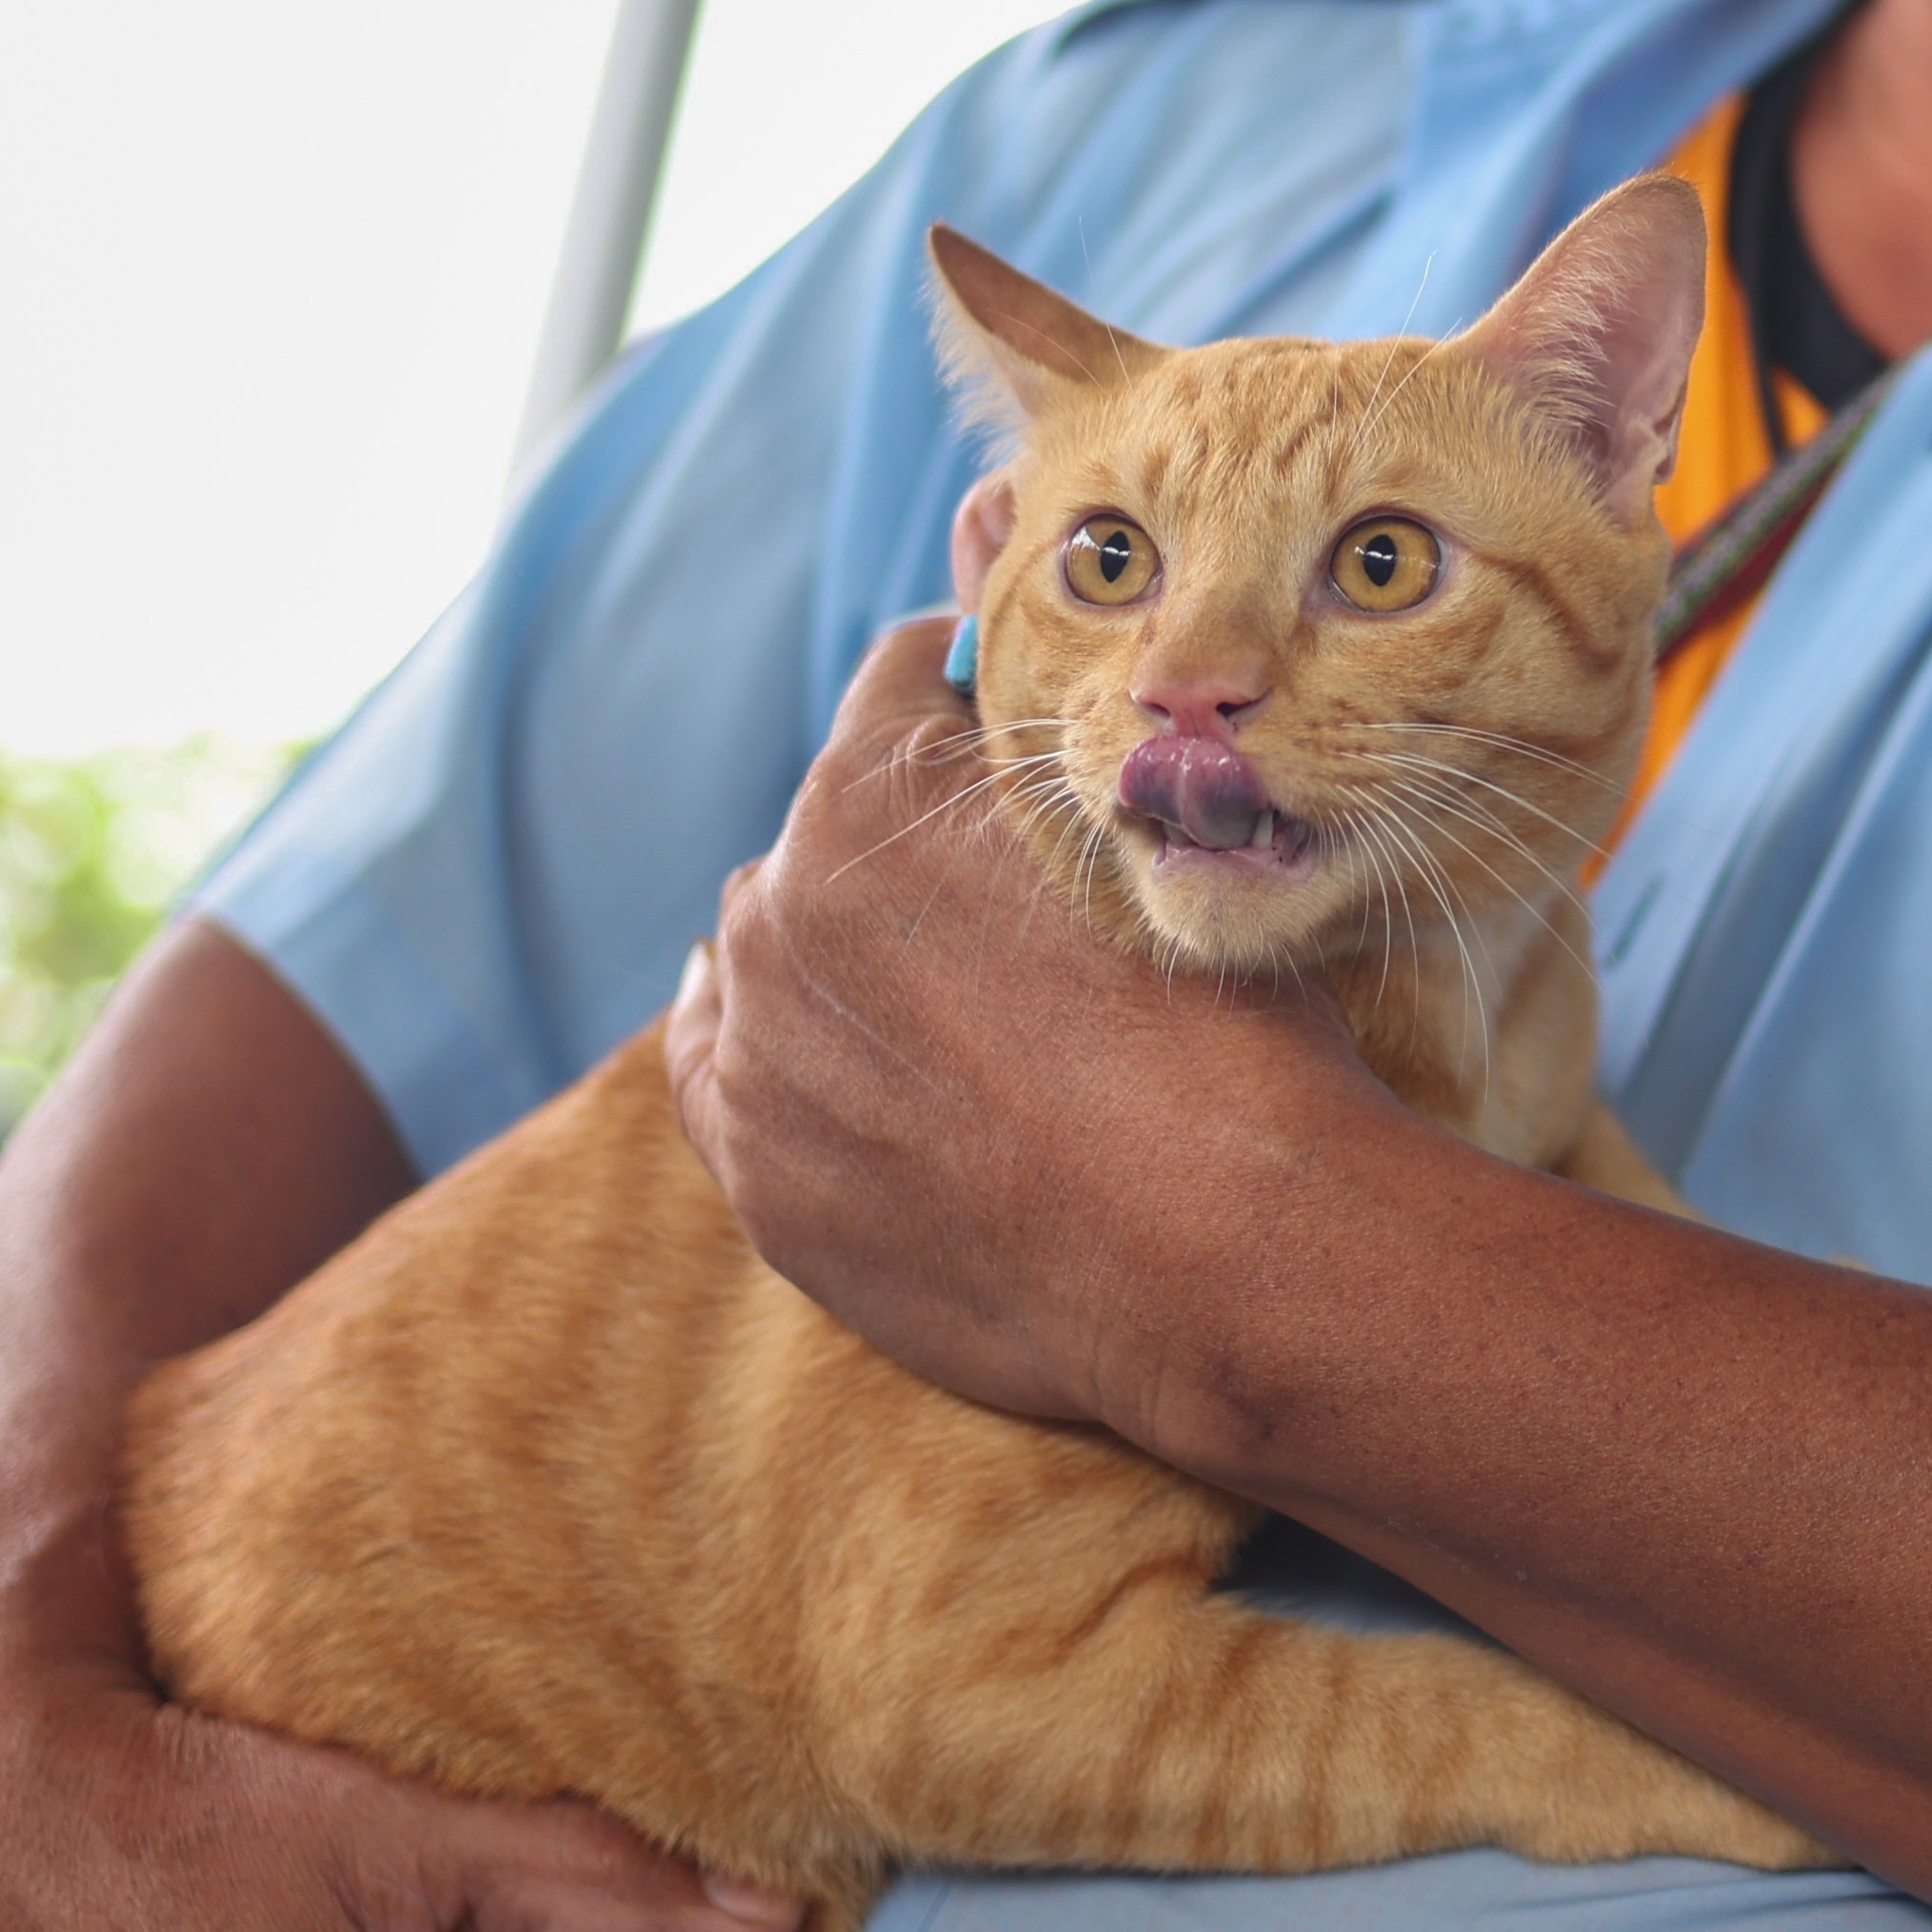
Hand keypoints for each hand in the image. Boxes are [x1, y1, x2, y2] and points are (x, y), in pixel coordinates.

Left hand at [659, 611, 1382, 1443]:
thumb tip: (1020, 722)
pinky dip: (757, 1040)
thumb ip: (1056, 771)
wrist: (1219, 1254)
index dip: (976, 694)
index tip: (1012, 731)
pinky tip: (790, 1038)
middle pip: (831, 821)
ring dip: (838, 950)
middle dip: (908, 838)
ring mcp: (757, 1047)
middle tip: (1006, 899)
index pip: (905, 676)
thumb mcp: (1157, 841)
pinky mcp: (758, 1173)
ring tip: (941, 1004)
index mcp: (873, 790)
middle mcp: (781, 905)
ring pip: (774, 946)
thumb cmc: (1219, 1039)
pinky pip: (713, 1063)